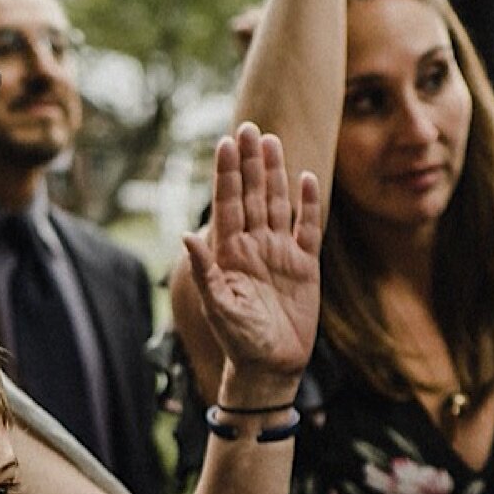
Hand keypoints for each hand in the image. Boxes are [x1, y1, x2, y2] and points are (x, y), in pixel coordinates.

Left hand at [182, 121, 322, 401]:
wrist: (271, 366)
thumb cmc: (239, 340)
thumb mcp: (219, 306)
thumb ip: (204, 270)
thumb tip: (186, 236)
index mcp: (229, 253)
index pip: (227, 204)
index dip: (227, 174)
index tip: (225, 143)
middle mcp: (254, 246)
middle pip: (252, 195)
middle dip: (250, 163)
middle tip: (248, 127)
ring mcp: (280, 253)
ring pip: (277, 204)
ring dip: (275, 173)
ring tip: (271, 141)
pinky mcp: (305, 265)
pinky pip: (307, 228)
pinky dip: (307, 204)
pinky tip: (305, 179)